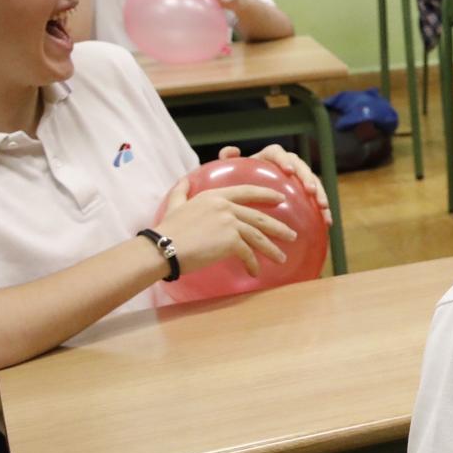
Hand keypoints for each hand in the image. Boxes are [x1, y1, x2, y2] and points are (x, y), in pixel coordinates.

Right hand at [155, 173, 296, 275]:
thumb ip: (181, 192)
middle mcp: (225, 206)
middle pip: (258, 217)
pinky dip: (252, 263)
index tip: (281, 199)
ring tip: (281, 257)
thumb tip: (184, 180)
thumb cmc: (166, 230)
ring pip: (257, 236)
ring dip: (271, 249)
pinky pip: (247, 253)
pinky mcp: (230, 241)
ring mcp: (229, 222)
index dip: (266, 195)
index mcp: (215, 196)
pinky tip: (255, 272)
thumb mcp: (175, 205)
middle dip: (278, 227)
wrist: (161, 248)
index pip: (247, 192)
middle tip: (291, 235)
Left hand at [222, 143, 331, 224]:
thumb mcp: (228, 172)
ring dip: (321, 193)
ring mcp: (297, 180)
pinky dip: (323, 209)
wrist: (243, 198)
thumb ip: (227, 160)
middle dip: (308, 178)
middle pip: (301, 167)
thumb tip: (231, 151)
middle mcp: (286, 165)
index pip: (277, 153)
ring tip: (323, 207)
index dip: (284, 160)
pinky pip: (316, 199)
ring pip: (313, 182)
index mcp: (268, 157)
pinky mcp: (303, 194)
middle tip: (310, 190)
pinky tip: (327, 221)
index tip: (288, 171)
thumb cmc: (234, 183)